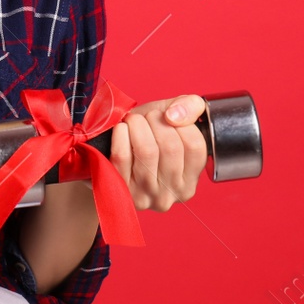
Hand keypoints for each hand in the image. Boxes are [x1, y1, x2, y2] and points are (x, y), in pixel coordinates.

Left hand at [108, 94, 208, 211]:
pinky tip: (120, 129)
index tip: (168, 116)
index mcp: (189, 181)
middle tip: (148, 116)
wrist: (108, 161)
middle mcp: (171, 194)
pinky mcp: (120, 190)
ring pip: (147, 151)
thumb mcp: (173, 119)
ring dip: (138, 125)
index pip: (195, 146)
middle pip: (170, 148)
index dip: (180, 122)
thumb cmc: (146, 137)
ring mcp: (146, 195)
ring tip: (134, 120)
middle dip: (157, 121)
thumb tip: (175, 115)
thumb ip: (190, 107)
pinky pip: (122, 156)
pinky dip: (120, 135)